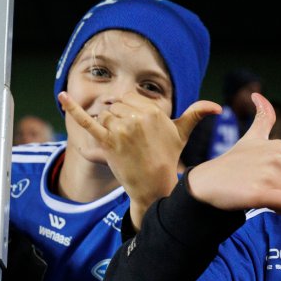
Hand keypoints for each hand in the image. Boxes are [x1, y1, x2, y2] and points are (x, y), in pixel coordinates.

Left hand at [61, 91, 220, 226]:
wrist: (154, 184)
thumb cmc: (168, 157)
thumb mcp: (183, 133)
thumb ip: (197, 114)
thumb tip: (219, 107)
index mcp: (153, 111)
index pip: (130, 98)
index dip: (131, 112)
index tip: (139, 130)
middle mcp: (137, 118)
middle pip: (116, 106)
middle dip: (120, 120)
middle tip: (132, 141)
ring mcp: (121, 130)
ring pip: (105, 116)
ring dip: (109, 128)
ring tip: (123, 145)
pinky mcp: (107, 142)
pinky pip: (87, 121)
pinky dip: (72, 108)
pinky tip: (62, 96)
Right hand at [188, 92, 280, 214]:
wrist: (207, 182)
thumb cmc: (234, 163)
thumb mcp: (252, 138)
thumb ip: (262, 119)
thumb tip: (258, 95)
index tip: (277, 182)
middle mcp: (278, 157)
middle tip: (271, 191)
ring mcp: (269, 174)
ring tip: (267, 197)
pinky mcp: (260, 192)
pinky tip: (268, 206)